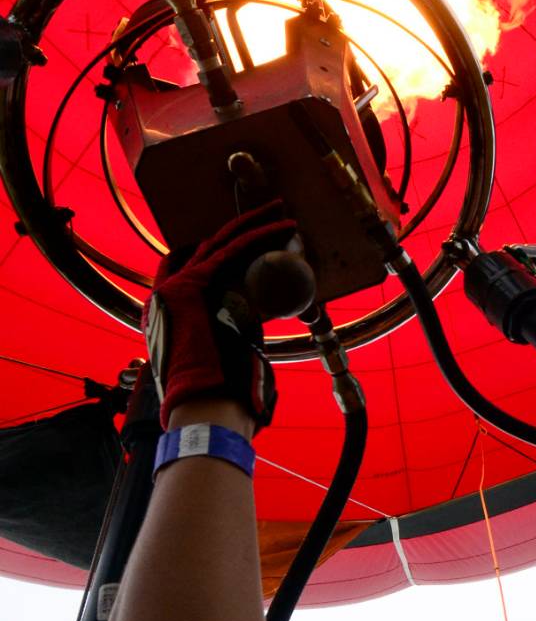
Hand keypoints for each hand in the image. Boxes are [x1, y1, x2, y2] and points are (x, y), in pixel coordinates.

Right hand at [143, 202, 296, 432]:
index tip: (251, 244)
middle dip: (243, 228)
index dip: (223, 252)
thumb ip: (228, 341)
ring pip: (223, 243)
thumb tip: (253, 353)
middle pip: (209, 249)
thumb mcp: (219, 359)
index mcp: (170, 313)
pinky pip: (232, 250)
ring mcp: (175, 287)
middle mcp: (167, 294)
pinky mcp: (191, 285)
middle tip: (269, 214)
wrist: (202, 407)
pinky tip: (283, 228)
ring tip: (283, 214)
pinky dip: (260, 236)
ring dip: (256, 225)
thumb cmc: (216, 394)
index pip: (195, 267)